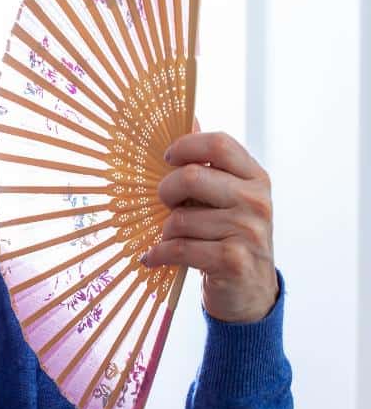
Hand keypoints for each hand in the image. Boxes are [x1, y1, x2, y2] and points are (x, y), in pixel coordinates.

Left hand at [140, 116, 278, 323]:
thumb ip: (208, 162)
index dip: (184, 147)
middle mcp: (257, 201)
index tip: (167, 160)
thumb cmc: (227, 235)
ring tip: (172, 239)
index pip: (218, 143)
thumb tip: (190, 117)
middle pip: (191, 177)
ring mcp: (249, 231)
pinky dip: (157, 254)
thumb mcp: (225, 196)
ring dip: (165, 231)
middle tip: (166, 205)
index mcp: (255, 177)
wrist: (250, 291)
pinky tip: (152, 258)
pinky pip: (177, 248)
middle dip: (165, 192)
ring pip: (179, 219)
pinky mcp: (234, 260)